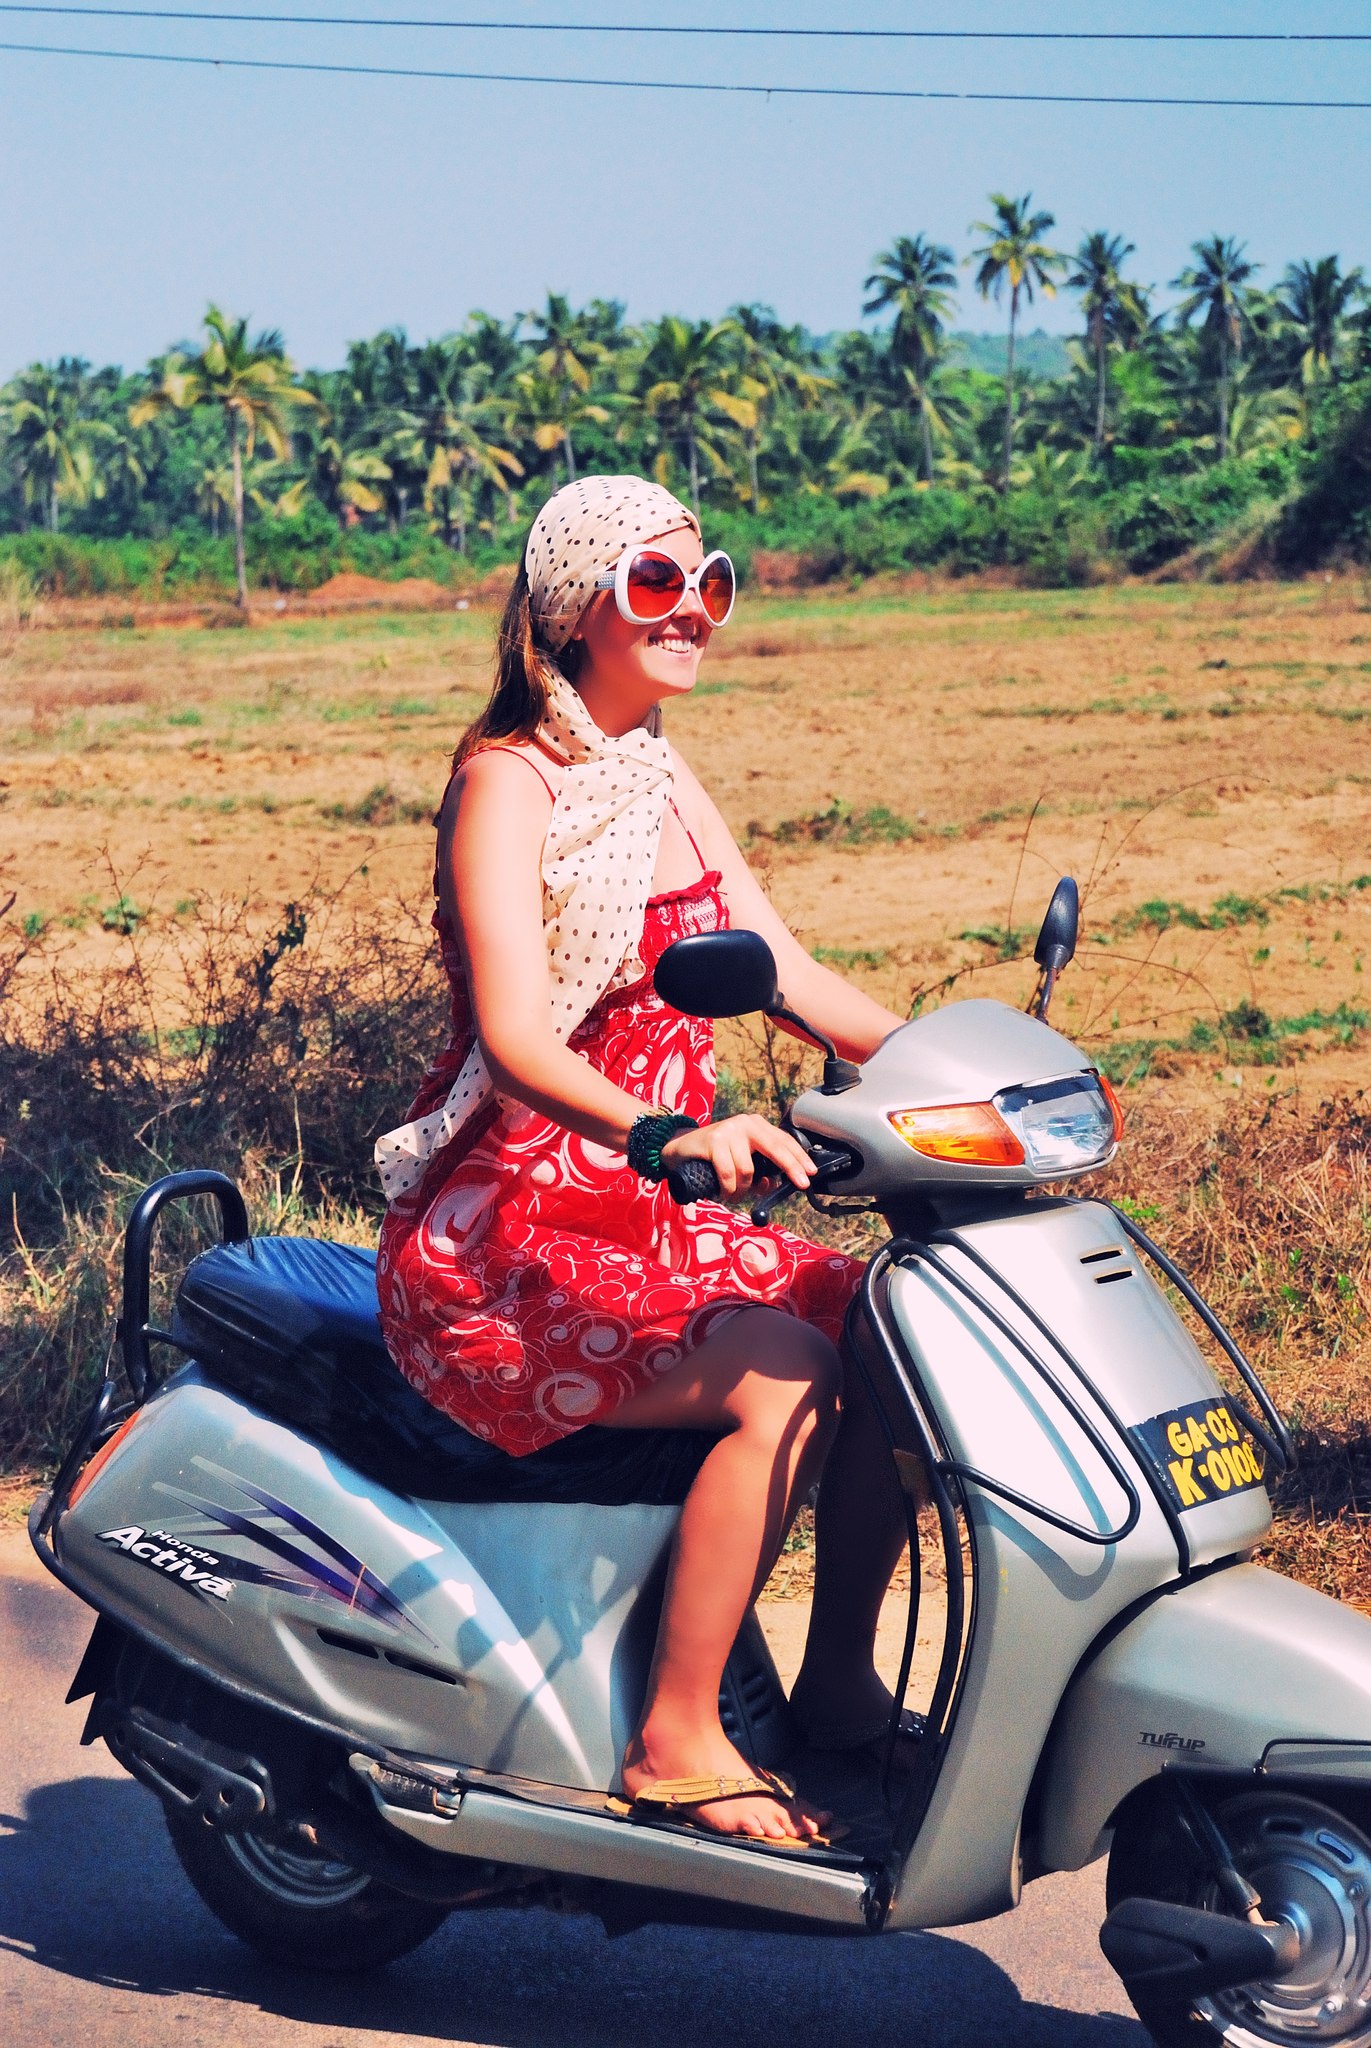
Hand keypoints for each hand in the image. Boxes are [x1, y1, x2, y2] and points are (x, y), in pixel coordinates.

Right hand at [660, 1115, 814, 1199]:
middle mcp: (745, 1123)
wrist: (679, 1149)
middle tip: (801, 1184)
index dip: (799, 1157)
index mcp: (756, 1126)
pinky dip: (728, 1189)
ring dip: (742, 1190)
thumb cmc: (714, 1158)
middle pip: (775, 1147)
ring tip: (732, 1195)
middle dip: (791, 1167)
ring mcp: (729, 1130)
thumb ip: (758, 1173)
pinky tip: (723, 1193)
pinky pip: (729, 1174)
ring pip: (748, 1170)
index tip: (811, 1173)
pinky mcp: (713, 1140)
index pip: (783, 1140)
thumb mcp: (740, 1164)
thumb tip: (772, 1185)